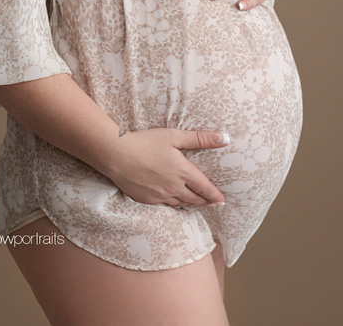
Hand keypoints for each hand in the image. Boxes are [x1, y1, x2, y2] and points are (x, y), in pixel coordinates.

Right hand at [104, 127, 228, 208]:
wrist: (118, 155)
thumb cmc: (146, 142)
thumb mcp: (174, 136)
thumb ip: (200, 138)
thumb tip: (224, 138)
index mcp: (183, 172)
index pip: (205, 187)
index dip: (215, 195)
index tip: (222, 200)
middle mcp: (174, 187)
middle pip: (194, 199)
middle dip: (205, 202)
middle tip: (213, 204)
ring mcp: (160, 196)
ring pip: (181, 204)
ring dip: (191, 204)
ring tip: (197, 203)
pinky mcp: (147, 200)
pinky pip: (166, 206)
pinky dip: (175, 205)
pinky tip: (175, 203)